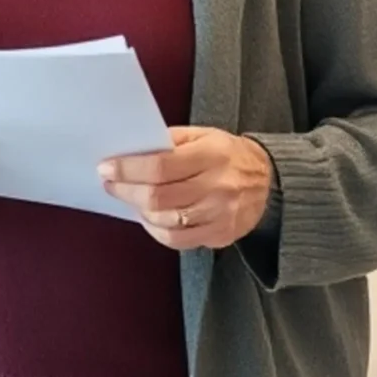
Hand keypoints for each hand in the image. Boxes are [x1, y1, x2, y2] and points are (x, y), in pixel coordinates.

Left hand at [102, 127, 274, 250]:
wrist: (270, 181)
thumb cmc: (228, 154)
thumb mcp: (203, 135)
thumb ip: (169, 141)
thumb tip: (132, 152)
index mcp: (212, 155)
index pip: (161, 166)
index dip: (128, 170)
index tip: (107, 168)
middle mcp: (218, 187)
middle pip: (159, 197)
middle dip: (126, 191)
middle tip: (110, 184)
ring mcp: (220, 215)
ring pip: (166, 222)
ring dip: (139, 211)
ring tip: (130, 199)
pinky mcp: (221, 235)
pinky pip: (179, 241)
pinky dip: (157, 231)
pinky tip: (149, 218)